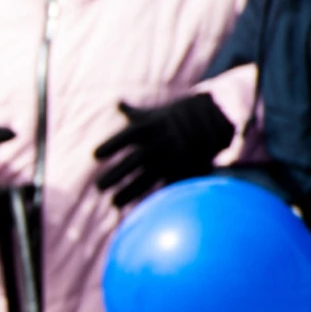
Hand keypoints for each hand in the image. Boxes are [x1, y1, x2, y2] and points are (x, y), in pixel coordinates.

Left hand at [94, 95, 233, 207]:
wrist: (215, 116)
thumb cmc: (172, 118)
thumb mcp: (153, 114)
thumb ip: (133, 112)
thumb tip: (119, 103)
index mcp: (150, 127)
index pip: (127, 136)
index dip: (112, 145)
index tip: (95, 156)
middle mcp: (160, 142)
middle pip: (134, 161)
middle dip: (116, 175)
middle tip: (98, 188)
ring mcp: (173, 157)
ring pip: (149, 177)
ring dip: (130, 191)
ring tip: (114, 204)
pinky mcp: (185, 168)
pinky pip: (168, 184)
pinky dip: (156, 195)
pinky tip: (143, 208)